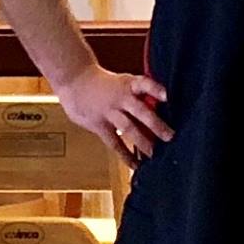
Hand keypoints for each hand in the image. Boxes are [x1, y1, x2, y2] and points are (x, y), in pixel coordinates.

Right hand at [55, 65, 171, 164]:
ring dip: (143, 142)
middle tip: (170, 137)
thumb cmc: (105, 83)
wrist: (73, 79)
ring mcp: (109, 112)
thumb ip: (140, 96)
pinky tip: (136, 165)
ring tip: (155, 154)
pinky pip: (114, 142)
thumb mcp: (123, 83)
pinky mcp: (99, 124)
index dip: (156, 89)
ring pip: (128, 128)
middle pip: (140, 111)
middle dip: (156, 125)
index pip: (145, 84)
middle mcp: (121, 98)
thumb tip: (163, 108)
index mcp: (129, 84)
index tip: (167, 96)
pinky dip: (125, 154)